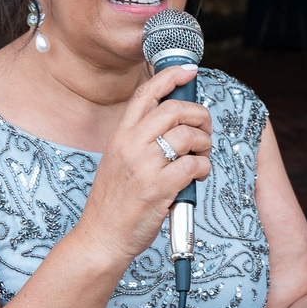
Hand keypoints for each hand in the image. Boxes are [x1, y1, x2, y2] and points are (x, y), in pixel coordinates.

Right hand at [81, 65, 212, 260]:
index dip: (169, 76)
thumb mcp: (118, 160)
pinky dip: (204, 167)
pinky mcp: (159, 188)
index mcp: (119, 136)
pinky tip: (198, 176)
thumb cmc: (114, 202)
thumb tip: (175, 122)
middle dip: (199, 115)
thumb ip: (140, 140)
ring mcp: (144, 166)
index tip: (188, 70)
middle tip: (205, 130)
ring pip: (188, 136)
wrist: (101, 237)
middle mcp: (130, 146)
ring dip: (204, 144)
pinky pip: (194, 164)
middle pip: (174, 110)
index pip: (145, 94)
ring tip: (202, 156)